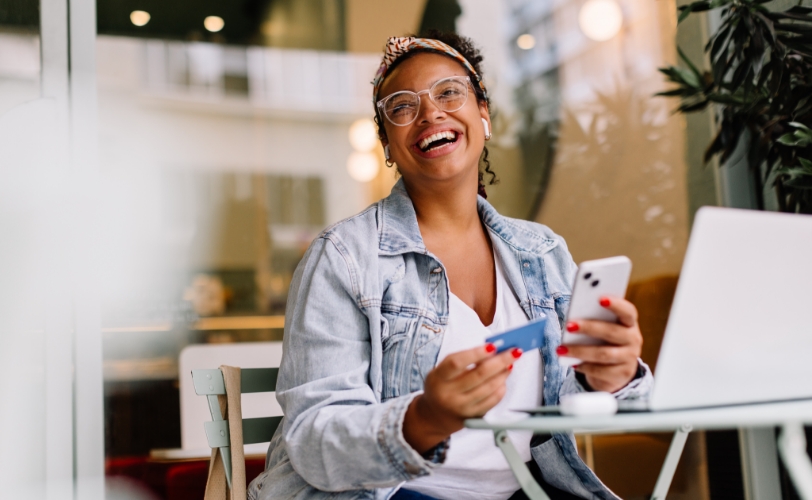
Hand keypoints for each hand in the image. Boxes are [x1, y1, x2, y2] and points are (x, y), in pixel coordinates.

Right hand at [403, 344, 519, 453]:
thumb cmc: (442, 386)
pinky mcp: (473, 417)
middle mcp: (448, 394)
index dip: (476, 353)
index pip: (457, 363)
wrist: (434, 416)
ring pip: (489, 388)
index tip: (492, 346)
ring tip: (510, 364)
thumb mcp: (443, 371)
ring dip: (503, 374)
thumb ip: (463, 360)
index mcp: (438, 378)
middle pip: (478, 375)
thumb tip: (492, 350)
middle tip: (513, 352)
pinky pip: (492, 401)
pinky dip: (501, 388)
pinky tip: (503, 380)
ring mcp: (461, 407)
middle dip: (500, 361)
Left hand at [558, 296, 642, 392]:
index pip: (628, 311)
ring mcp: (629, 358)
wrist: (616, 371)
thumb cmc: (604, 342)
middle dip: (589, 328)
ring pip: (604, 353)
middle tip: (569, 325)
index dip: (616, 304)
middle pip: (612, 332)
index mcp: (629, 323)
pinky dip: (584, 366)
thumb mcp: (602, 329)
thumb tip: (574, 318)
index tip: (600, 298)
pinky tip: (572, 363)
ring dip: (580, 350)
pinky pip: (601, 371)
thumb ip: (594, 320)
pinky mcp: (622, 374)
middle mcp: (633, 339)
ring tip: (561, 349)